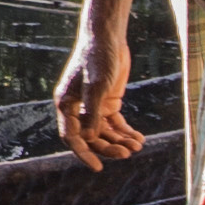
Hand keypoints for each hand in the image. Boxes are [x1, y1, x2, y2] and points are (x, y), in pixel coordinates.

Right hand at [52, 44, 139, 165]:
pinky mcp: (107, 101)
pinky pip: (115, 123)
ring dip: (120, 141)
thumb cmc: (96, 58)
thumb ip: (92, 113)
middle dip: (108, 147)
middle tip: (127, 153)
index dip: (84, 153)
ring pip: (105, 132)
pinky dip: (126, 131)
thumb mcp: (96, 86)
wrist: (108, 37)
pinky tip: (139, 138)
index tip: (98, 168)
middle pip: (91, 137)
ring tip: (137, 146)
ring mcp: (93, 105)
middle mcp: (77, 108)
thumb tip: (90, 139)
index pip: (72, 136)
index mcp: (66, 104)